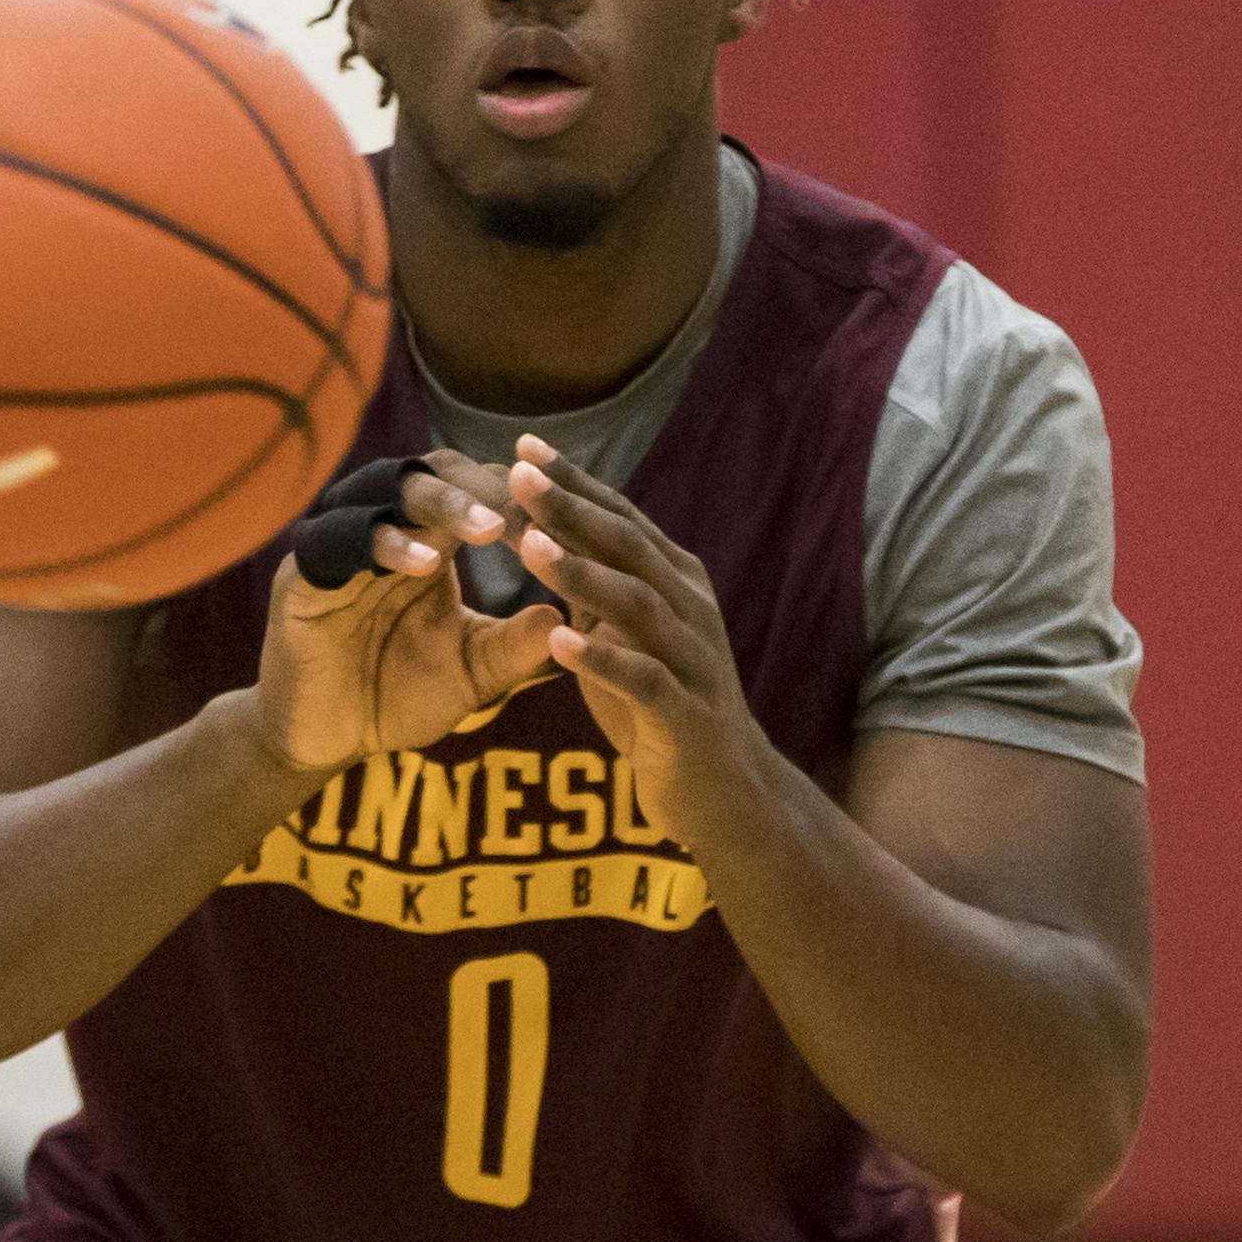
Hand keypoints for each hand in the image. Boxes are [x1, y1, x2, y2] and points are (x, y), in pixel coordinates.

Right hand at [252, 455, 560, 771]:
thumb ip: (514, 647)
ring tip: (490, 529)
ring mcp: (338, 546)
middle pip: (434, 472)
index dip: (520, 499)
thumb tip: (568, 617)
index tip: (567, 522)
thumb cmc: (398, 698)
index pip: (476, 490)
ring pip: (384, 490)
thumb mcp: (472, 673)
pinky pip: (338, 541)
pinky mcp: (303, 577)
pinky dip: (385, 544)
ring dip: (442, 503)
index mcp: (429, 540)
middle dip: (485, 487)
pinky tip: (427, 566)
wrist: (324, 742)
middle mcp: (382, 528)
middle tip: (529, 511)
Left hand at [506, 433, 769, 845]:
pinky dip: (603, 659)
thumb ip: (592, 588)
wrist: (725, 794)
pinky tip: (559, 642)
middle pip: (629, 546)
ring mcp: (692, 661)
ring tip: (529, 546)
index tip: (522, 447)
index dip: (574, 481)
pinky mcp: (685, 716)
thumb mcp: (625, 635)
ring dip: (582, 572)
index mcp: (676, 583)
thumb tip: (539, 531)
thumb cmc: (663, 709)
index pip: (620, 518)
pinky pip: (644, 681)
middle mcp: (690, 610)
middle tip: (516, 476)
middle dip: (572, 508)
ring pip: (638, 604)